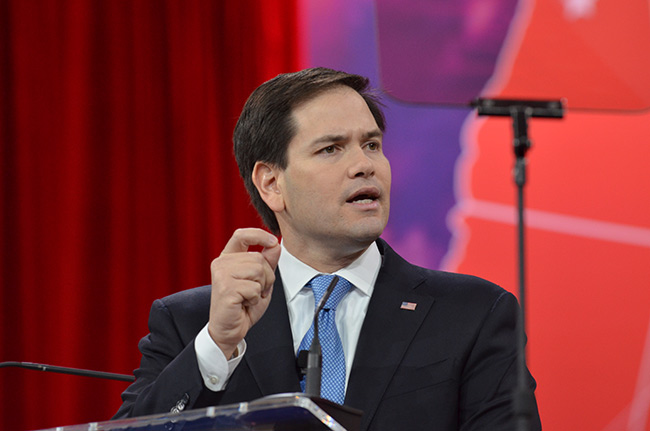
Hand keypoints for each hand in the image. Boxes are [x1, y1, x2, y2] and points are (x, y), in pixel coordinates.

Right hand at [208, 228, 280, 357]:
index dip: (259, 235)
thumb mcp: (260, 281)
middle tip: (256, 291)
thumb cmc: (242, 306)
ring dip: (261, 288)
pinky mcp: (225, 288)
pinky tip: (244, 304)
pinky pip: (254, 288)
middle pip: (258, 258)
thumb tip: (275, 245)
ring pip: (258, 271)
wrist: (229, 329)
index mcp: (228, 258)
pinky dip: (255, 298)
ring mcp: (221, 275)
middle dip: (266, 277)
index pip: (242, 235)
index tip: (273, 242)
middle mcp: (222, 263)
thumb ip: (267, 262)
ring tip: (249, 297)